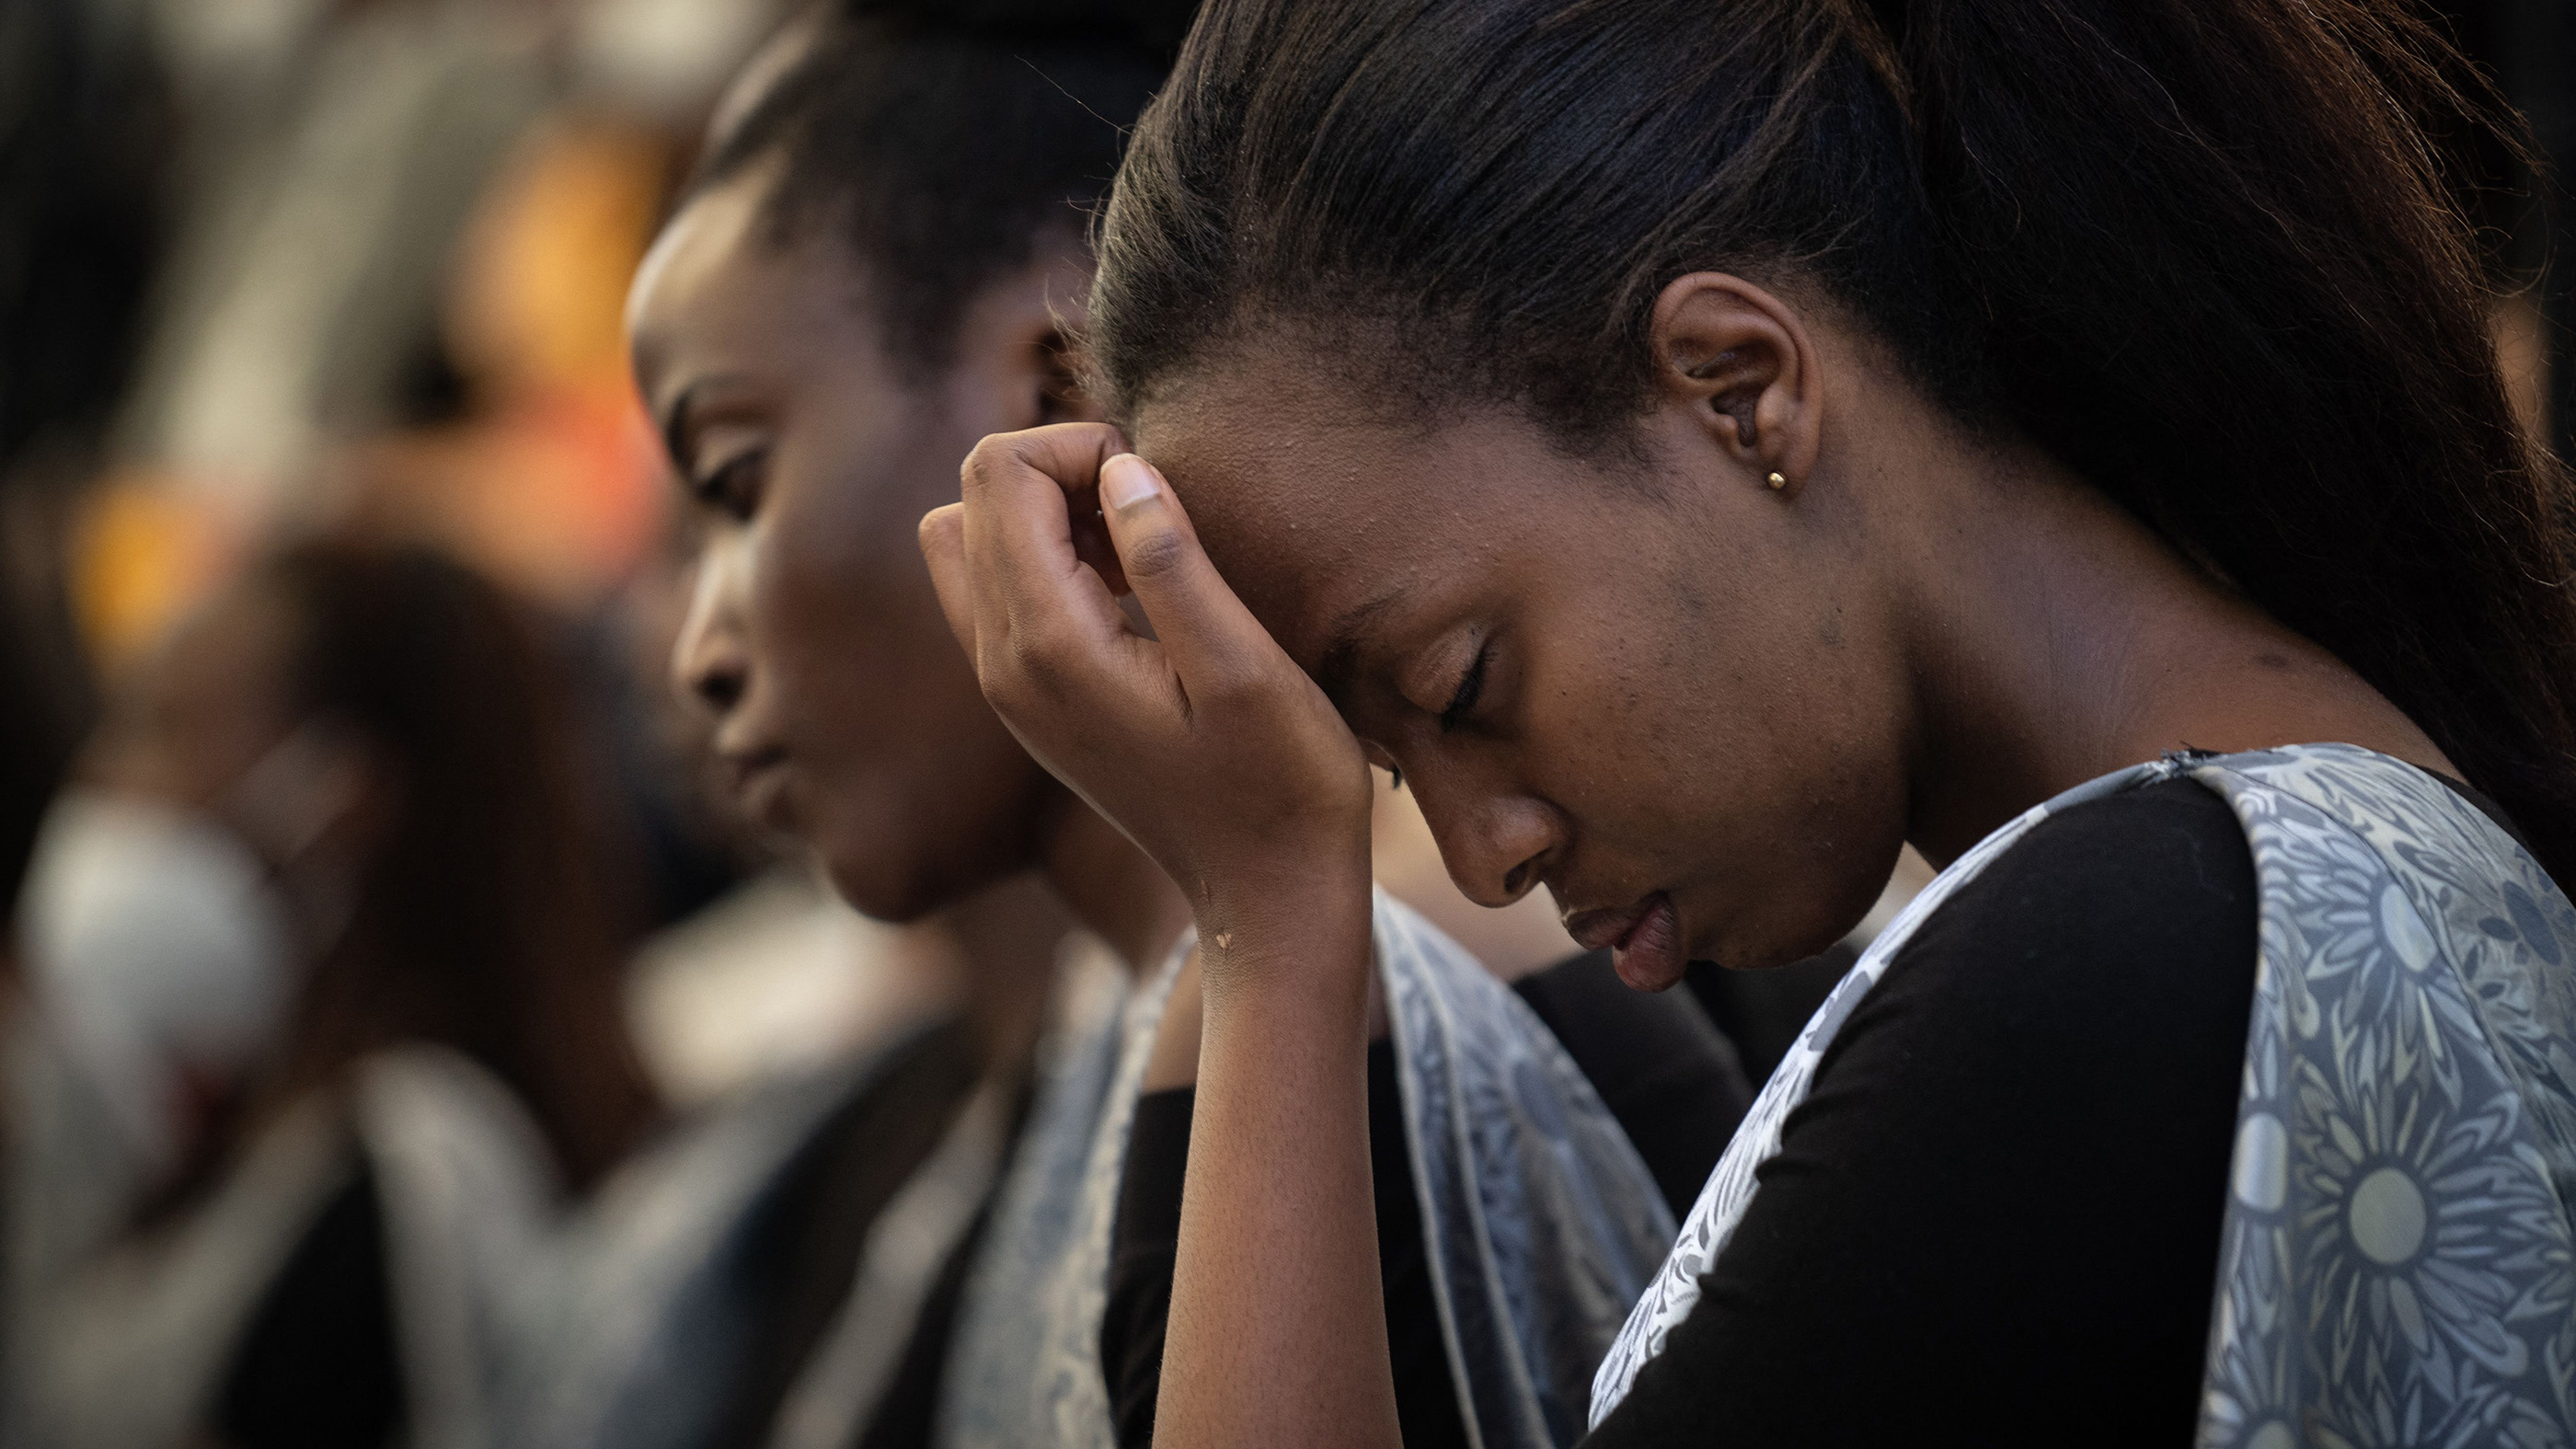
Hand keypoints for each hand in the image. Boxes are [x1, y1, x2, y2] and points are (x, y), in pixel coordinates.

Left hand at [919, 424, 1373, 938]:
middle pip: (970, 497)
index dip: (1080, 446)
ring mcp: (1006, 689)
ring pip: (971, 540)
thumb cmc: (1279, 784)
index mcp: (1048, 646)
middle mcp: (1002, 665)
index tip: (1159, 486)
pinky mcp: (1028, 702)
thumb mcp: (1243, 667)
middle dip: (1057, 470)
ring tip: (1140, 549)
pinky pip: (997, 590)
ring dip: (1048, 514)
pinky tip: (1128, 588)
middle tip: (1152, 510)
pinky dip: (1049, 560)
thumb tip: (1118, 468)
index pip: (999, 475)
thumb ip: (1169, 560)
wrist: (1266, 896)